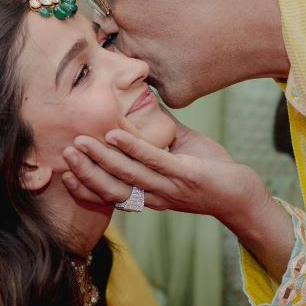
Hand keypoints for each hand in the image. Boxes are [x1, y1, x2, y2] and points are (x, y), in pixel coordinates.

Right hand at [61, 121, 268, 223]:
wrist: (243, 194)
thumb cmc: (212, 173)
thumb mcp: (181, 154)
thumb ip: (160, 138)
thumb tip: (146, 109)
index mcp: (149, 194)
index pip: (110, 195)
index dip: (85, 187)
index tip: (63, 172)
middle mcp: (155, 196)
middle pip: (111, 187)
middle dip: (85, 171)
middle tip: (64, 152)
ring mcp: (170, 186)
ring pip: (127, 175)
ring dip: (101, 159)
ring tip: (81, 142)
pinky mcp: (186, 174)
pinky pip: (155, 160)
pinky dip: (133, 148)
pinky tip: (116, 135)